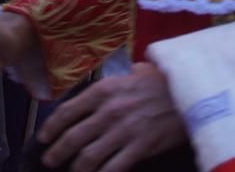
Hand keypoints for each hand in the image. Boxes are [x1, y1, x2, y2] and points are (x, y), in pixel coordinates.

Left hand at [36, 62, 185, 171]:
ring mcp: (123, 131)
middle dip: (56, 152)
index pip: (67, 111)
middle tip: (49, 160)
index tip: (42, 138)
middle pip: (72, 137)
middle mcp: (108, 111)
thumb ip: (115, 78)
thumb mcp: (134, 71)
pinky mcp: (139, 148)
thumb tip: (104, 83)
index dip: (50, 128)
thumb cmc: (163, 81)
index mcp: (103, 90)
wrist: (192, 92)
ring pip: (88, 157)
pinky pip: (112, 168)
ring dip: (75, 168)